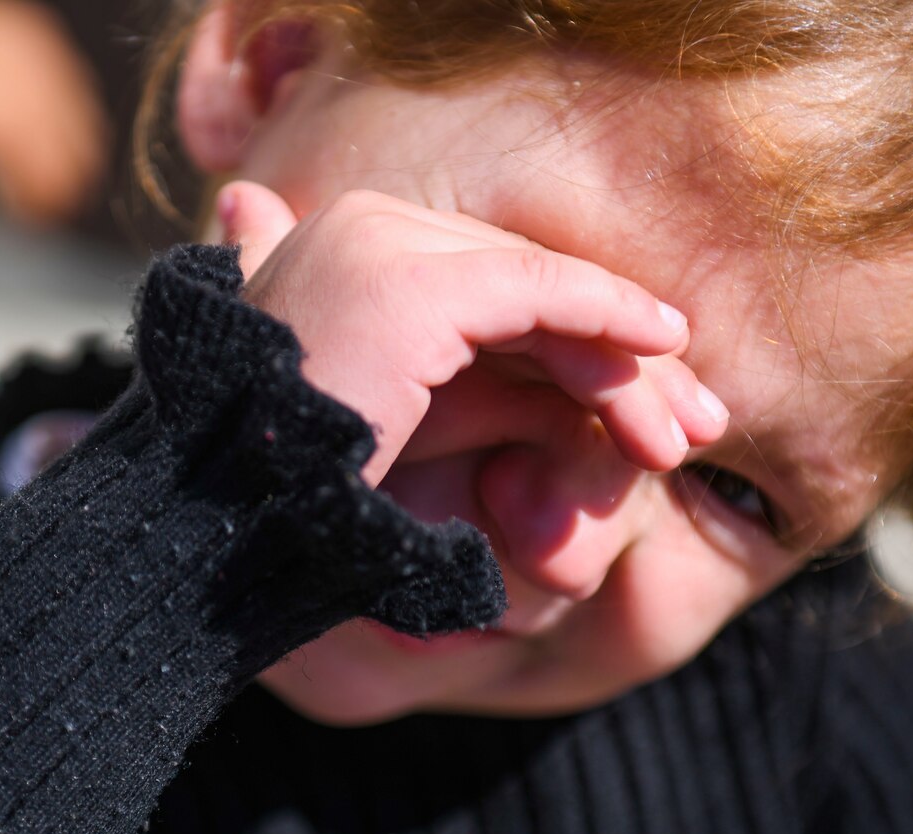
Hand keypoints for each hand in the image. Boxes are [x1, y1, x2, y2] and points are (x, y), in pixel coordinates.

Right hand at [219, 183, 728, 485]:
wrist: (217, 527)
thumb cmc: (298, 504)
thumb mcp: (407, 439)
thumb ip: (480, 400)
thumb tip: (567, 419)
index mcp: (341, 252)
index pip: (491, 282)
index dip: (578, 340)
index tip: (649, 409)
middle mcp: (355, 227)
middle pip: (523, 281)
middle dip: (619, 355)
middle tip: (695, 423)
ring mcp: (378, 247)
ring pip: (541, 286)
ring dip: (630, 358)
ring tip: (691, 430)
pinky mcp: (409, 285)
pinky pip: (538, 294)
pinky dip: (610, 320)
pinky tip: (665, 352)